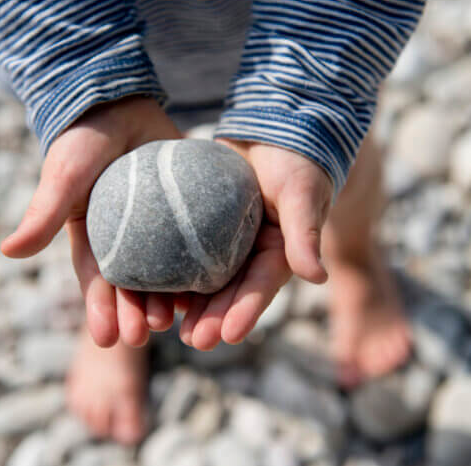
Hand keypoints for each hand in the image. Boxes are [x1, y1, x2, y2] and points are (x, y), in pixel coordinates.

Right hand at [0, 96, 181, 347]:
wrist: (119, 102)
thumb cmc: (83, 140)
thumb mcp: (64, 176)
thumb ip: (43, 212)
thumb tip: (7, 253)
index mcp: (92, 239)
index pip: (96, 282)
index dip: (100, 311)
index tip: (107, 339)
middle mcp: (124, 240)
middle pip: (132, 285)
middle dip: (137, 313)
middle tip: (147, 335)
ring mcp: (156, 228)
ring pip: (164, 272)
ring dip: (169, 299)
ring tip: (178, 321)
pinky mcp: (183, 213)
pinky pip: (193, 243)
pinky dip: (199, 266)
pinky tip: (210, 287)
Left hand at [178, 139, 333, 349]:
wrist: (274, 130)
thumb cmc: (296, 160)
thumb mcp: (302, 193)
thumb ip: (305, 233)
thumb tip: (317, 278)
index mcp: (279, 254)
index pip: (261, 288)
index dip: (245, 312)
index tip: (228, 335)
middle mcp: (252, 255)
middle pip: (231, 293)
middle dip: (213, 319)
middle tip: (192, 341)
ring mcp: (228, 243)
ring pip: (206, 280)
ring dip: (191, 305)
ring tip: (169, 328)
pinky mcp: (205, 227)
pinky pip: (187, 253)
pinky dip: (172, 271)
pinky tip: (152, 288)